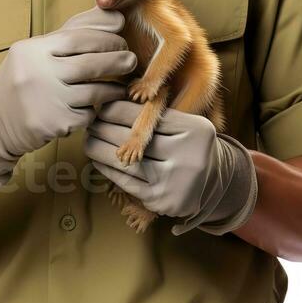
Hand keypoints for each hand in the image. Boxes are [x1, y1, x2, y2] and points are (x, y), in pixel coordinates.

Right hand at [0, 6, 137, 201]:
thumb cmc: (26, 77)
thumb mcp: (40, 49)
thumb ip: (76, 31)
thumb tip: (116, 16)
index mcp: (32, 50)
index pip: (78, 38)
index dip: (106, 37)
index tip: (121, 39)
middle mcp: (36, 74)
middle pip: (90, 64)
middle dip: (117, 60)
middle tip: (130, 59)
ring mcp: (45, 101)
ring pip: (95, 92)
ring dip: (113, 88)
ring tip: (119, 85)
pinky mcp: (54, 125)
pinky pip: (87, 115)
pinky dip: (93, 110)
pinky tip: (93, 106)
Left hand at [84, 99, 257, 234]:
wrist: (212, 183)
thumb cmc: (190, 145)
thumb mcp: (184, 123)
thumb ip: (156, 113)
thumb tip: (111, 101)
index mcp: (194, 129)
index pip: (146, 115)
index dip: (118, 109)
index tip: (102, 106)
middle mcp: (187, 155)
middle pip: (134, 137)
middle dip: (106, 127)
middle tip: (90, 121)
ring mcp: (174, 181)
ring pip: (125, 160)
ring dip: (100, 148)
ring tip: (89, 138)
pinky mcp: (160, 201)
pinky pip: (126, 181)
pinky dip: (107, 169)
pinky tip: (97, 159)